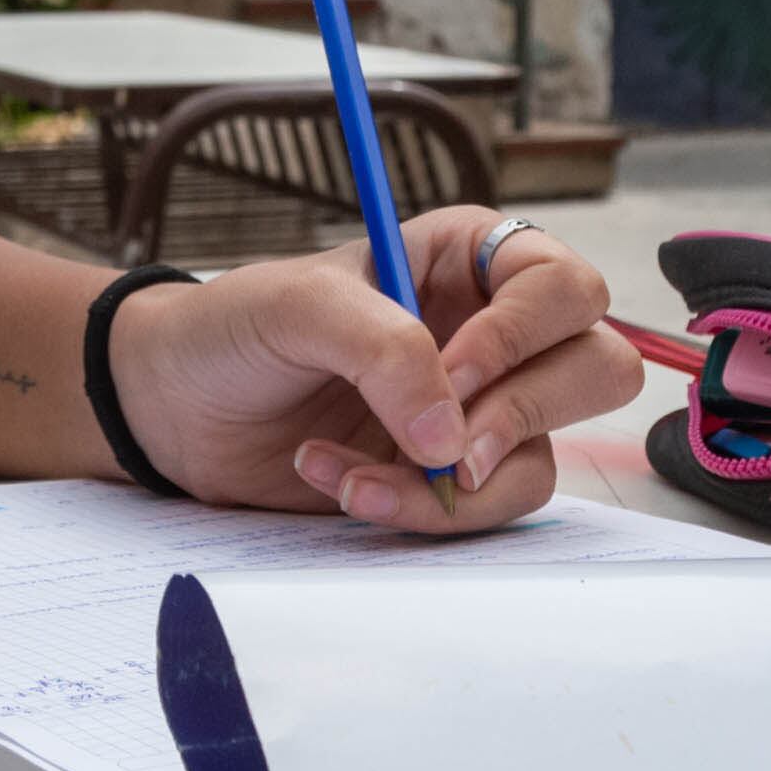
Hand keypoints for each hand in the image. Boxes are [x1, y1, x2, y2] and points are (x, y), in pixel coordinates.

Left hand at [103, 209, 642, 531]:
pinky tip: (342, 484)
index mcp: (467, 257)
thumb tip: (453, 440)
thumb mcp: (298, 308)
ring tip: (353, 473)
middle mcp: (493, 330)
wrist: (173, 406)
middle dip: (520, 415)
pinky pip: (488, 508)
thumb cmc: (233, 328)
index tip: (453, 374)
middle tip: (441, 445)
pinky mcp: (451, 476)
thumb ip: (384, 352)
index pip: (562, 287)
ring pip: (543, 456)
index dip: (523, 336)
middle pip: (596, 369)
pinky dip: (419, 512)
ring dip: (451, 484)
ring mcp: (479, 408)